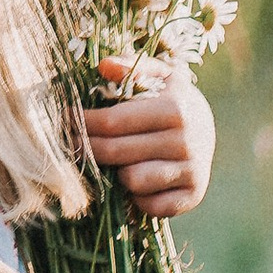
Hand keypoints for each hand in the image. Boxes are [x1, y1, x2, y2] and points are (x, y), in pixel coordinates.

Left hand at [82, 58, 214, 218]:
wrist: (208, 128)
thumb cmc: (171, 98)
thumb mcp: (157, 74)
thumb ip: (131, 67)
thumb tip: (104, 66)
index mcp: (174, 109)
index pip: (112, 122)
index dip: (82, 122)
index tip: (64, 118)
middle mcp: (186, 142)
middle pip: (116, 152)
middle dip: (86, 147)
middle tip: (71, 141)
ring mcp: (192, 171)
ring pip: (132, 181)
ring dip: (116, 172)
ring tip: (113, 159)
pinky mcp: (193, 196)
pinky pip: (150, 206)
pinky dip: (137, 196)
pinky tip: (135, 179)